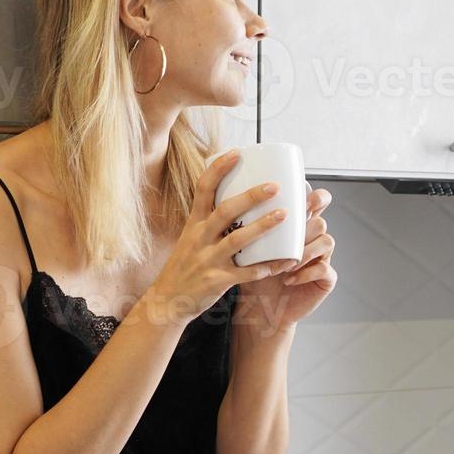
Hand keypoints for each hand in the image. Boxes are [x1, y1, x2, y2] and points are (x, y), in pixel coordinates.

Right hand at [148, 150, 299, 325]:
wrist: (167, 301)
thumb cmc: (185, 266)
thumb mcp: (190, 237)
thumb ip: (210, 220)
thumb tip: (238, 198)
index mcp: (193, 224)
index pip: (203, 189)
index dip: (219, 169)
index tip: (236, 152)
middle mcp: (199, 238)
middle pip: (225, 211)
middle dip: (250, 197)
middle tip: (275, 186)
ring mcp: (207, 260)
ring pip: (237, 240)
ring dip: (262, 226)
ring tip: (284, 215)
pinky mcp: (217, 281)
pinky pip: (247, 273)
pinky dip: (267, 267)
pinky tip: (286, 260)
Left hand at [236, 183, 336, 332]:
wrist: (260, 311)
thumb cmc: (252, 277)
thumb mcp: (246, 249)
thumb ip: (245, 225)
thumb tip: (226, 199)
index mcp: (295, 228)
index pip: (315, 203)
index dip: (316, 197)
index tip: (304, 198)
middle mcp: (311, 240)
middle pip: (320, 220)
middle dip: (310, 222)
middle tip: (298, 226)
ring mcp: (321, 258)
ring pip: (326, 241)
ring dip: (306, 249)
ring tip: (288, 261)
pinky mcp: (325, 279)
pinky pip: (324, 269)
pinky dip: (306, 272)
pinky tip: (289, 279)